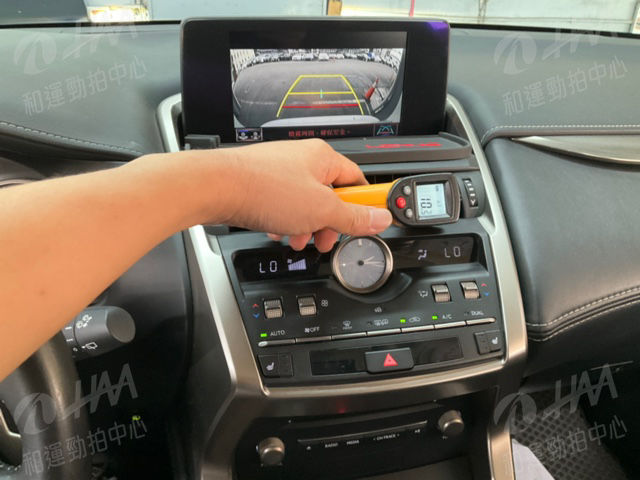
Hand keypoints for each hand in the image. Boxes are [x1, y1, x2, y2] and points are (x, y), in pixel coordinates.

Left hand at [207, 139, 391, 251]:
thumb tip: (380, 218)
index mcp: (324, 159)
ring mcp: (280, 172)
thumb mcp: (321, 210)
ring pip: (305, 205)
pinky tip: (276, 230)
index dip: (364, 205)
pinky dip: (284, 222)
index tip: (368, 222)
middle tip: (325, 238)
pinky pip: (283, 206)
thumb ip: (353, 217)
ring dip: (305, 226)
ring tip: (297, 238)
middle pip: (331, 197)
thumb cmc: (263, 189)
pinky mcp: (262, 185)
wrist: (215, 188)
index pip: (358, 182)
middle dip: (329, 223)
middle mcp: (302, 161)